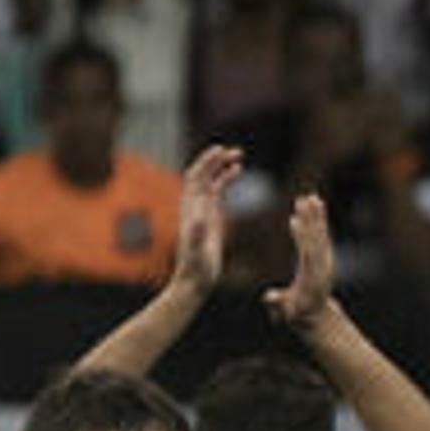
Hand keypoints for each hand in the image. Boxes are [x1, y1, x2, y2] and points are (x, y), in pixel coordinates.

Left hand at [174, 144, 239, 290]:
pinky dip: (226, 178)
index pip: (196, 178)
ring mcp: (202, 210)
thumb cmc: (196, 268)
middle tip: (234, 150)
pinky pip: (217, 191)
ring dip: (221, 166)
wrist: (194, 280)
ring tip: (238, 155)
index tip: (220, 151)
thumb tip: (199, 219)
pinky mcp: (212, 217)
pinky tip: (237, 171)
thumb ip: (196, 235)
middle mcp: (194, 206)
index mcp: (190, 209)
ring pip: (210, 180)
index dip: (206, 163)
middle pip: (202, 174)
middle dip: (215, 160)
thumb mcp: (196, 252)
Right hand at [266, 191, 335, 321]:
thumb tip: (268, 297)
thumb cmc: (298, 314)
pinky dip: (316, 221)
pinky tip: (309, 206)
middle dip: (311, 219)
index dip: (302, 236)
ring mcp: (326, 260)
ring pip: (321, 234)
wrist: (317, 317)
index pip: (308, 253)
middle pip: (317, 239)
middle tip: (305, 199)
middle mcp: (323, 265)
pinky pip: (320, 236)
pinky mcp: (325, 256)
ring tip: (310, 196)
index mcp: (313, 277)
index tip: (295, 220)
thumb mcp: (286, 312)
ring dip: (315, 215)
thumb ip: (277, 304)